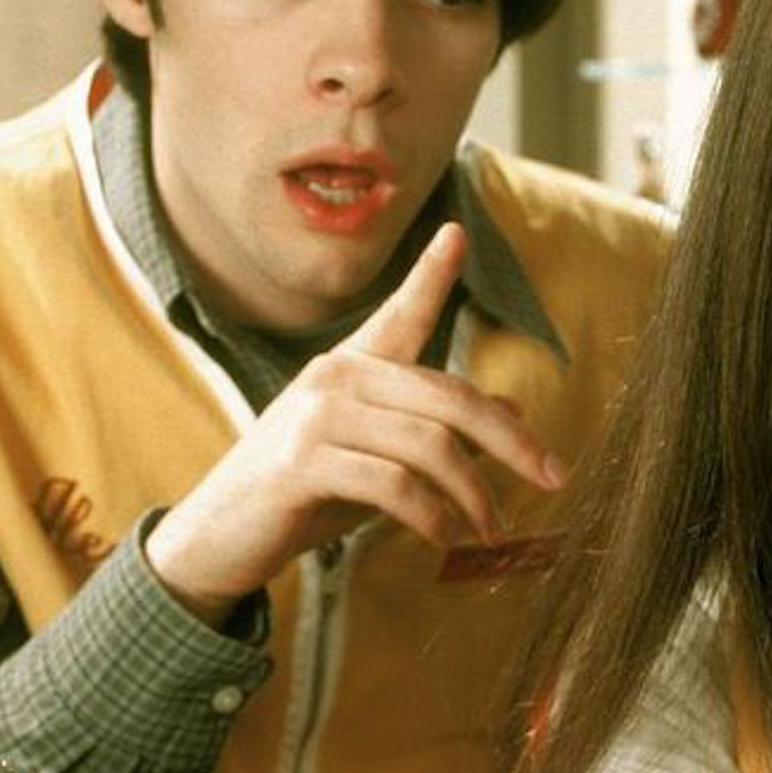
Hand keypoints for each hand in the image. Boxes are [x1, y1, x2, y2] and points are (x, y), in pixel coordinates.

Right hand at [145, 223, 564, 625]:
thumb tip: (513, 412)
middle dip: (512, 443)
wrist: (218, 537)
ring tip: (492, 530)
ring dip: (474, 496)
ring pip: (430, 446)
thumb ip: (436, 431)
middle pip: (451, 398)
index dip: (431, 273)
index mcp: (353, 366)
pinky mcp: (301, 464)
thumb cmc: (305, 494)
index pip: (400, 312)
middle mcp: (336, 377)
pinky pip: (394, 486)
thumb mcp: (378, 456)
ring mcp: (315, 416)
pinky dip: (433, 518)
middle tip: (553, 479)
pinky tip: (447, 539)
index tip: (457, 233)